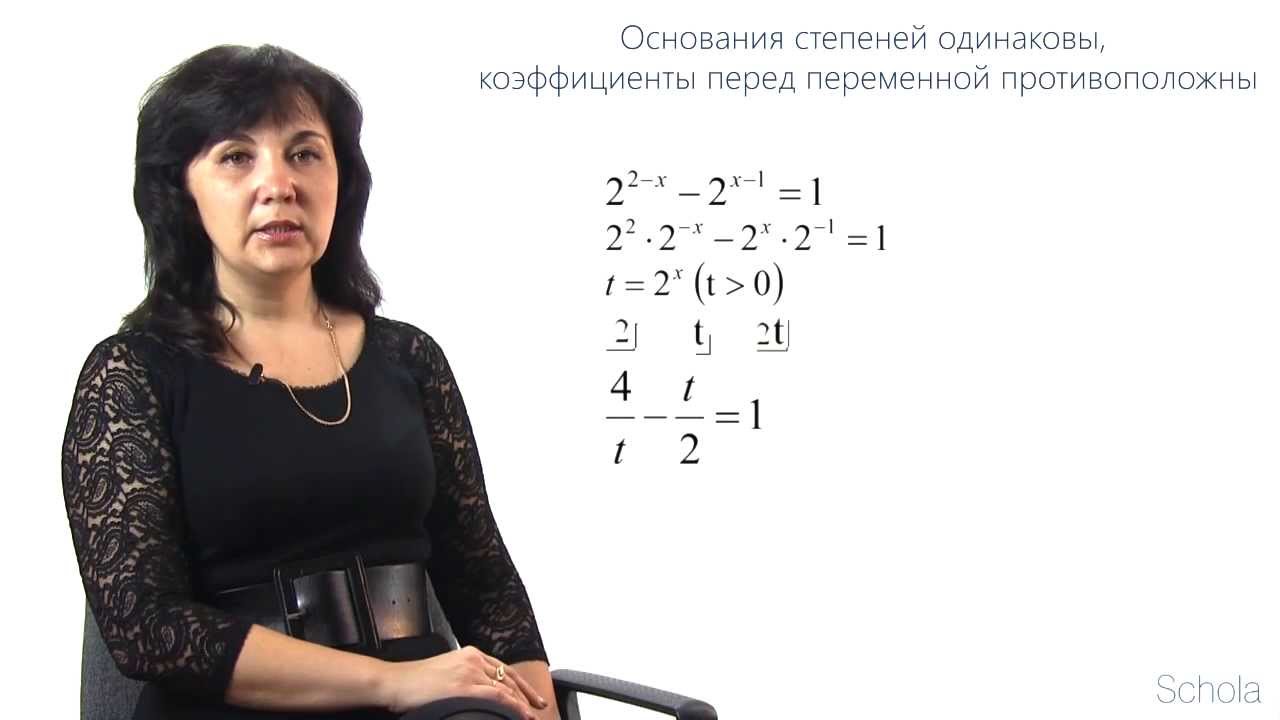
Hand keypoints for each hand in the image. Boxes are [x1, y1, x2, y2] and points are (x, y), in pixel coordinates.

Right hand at [379, 645, 548, 718]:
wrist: (395, 682)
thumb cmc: (415, 681)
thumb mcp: (446, 671)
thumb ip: (465, 676)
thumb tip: (478, 691)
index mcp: (470, 654)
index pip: (504, 669)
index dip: (521, 684)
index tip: (531, 696)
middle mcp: (474, 660)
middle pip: (510, 678)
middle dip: (528, 694)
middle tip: (540, 706)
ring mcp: (470, 672)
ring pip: (506, 689)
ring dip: (522, 704)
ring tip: (532, 716)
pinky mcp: (464, 687)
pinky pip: (496, 696)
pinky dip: (512, 706)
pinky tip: (521, 714)